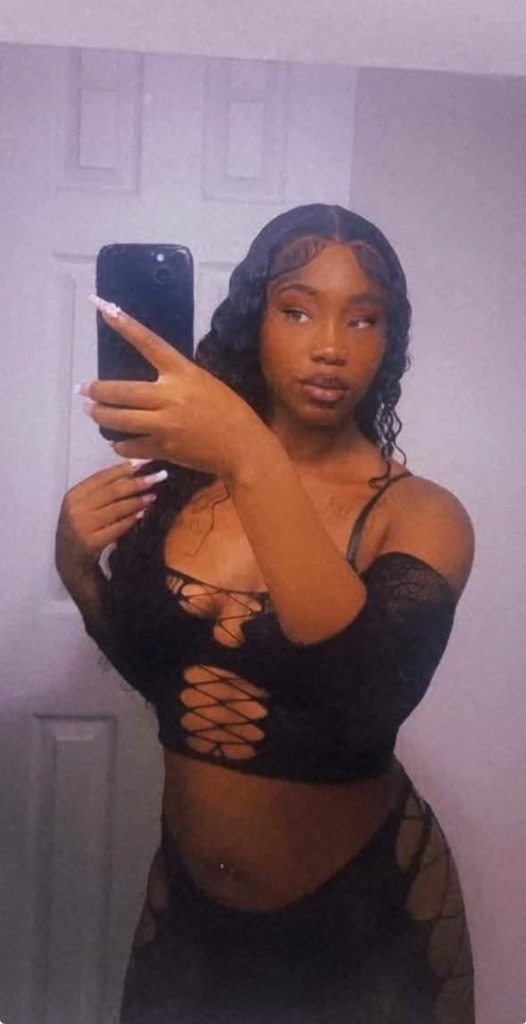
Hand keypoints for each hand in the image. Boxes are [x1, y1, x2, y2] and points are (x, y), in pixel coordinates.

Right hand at [55, 461, 164, 589]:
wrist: (69, 560)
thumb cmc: (82, 527)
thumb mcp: (84, 505)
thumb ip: (102, 490)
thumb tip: (133, 470)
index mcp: (73, 495)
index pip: (102, 477)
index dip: (124, 469)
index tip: (145, 463)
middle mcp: (75, 509)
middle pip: (112, 491)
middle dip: (137, 482)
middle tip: (158, 477)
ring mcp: (82, 527)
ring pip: (116, 509)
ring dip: (138, 501)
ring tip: (154, 495)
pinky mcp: (92, 543)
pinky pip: (117, 528)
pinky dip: (131, 520)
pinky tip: (143, 514)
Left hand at [80, 298, 259, 475]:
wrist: (243, 447)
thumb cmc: (230, 412)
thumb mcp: (205, 384)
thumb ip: (177, 381)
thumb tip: (152, 382)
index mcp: (183, 373)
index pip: (149, 343)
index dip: (125, 325)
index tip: (104, 309)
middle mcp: (171, 396)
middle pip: (121, 391)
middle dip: (97, 391)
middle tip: (84, 390)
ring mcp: (165, 424)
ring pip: (120, 419)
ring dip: (101, 416)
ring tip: (92, 412)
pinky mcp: (164, 448)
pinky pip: (131, 445)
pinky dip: (120, 443)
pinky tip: (117, 440)